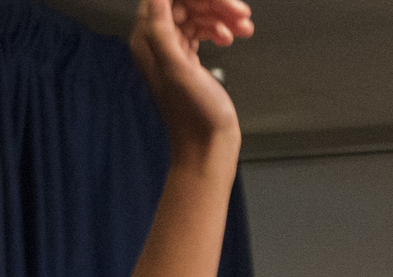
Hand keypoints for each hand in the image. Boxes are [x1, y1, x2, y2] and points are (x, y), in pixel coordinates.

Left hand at [129, 0, 246, 152]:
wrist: (208, 146)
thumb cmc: (194, 115)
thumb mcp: (177, 68)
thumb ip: (161, 28)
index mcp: (148, 39)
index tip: (221, 1)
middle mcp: (157, 41)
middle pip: (184, 3)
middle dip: (214, 4)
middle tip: (241, 12)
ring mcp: (173, 50)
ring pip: (196, 14)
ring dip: (222, 16)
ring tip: (244, 26)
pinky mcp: (188, 60)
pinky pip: (202, 30)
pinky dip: (220, 28)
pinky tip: (232, 37)